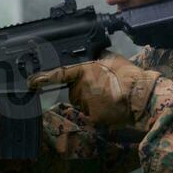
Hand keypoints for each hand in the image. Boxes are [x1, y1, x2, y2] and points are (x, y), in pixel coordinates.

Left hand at [29, 54, 161, 127]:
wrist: (141, 96)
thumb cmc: (130, 76)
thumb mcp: (113, 58)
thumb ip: (98, 58)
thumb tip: (94, 55)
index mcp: (84, 71)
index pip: (59, 74)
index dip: (43, 78)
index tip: (31, 82)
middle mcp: (81, 88)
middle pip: (75, 92)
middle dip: (86, 91)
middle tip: (105, 89)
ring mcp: (86, 104)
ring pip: (83, 104)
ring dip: (93, 102)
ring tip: (112, 98)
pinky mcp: (93, 117)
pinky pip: (93, 116)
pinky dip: (101, 114)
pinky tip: (113, 109)